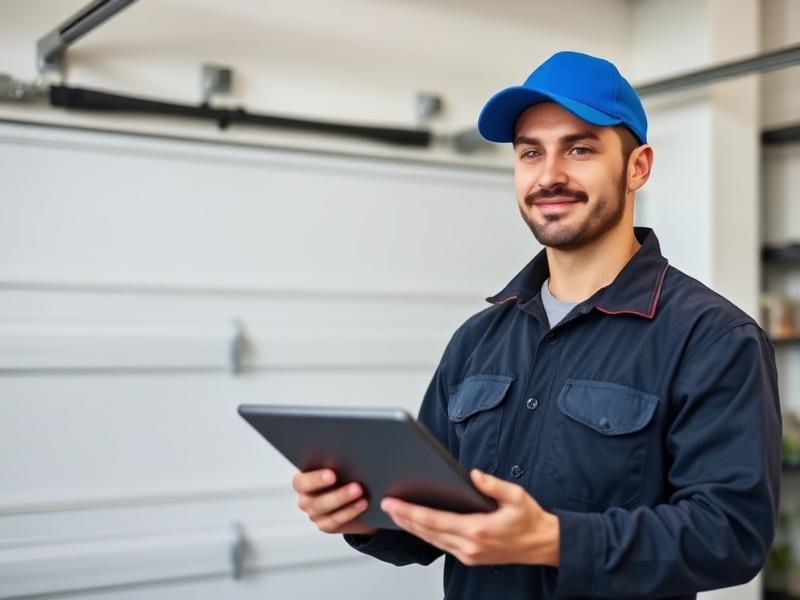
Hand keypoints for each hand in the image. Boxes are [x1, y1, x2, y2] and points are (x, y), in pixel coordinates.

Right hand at [292, 468, 377, 534]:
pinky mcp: (325, 525)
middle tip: (355, 486)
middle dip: (336, 493)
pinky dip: (350, 512)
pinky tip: (363, 504)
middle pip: (313, 499)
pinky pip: (334, 521)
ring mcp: (314, 513)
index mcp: (304, 479)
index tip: (332, 474)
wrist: (359, 496)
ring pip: (325, 510)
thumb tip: (352, 455)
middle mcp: (306, 497)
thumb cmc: (347, 472)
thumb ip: (340, 461)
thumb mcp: (342, 464)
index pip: (301, 481)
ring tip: (361, 492)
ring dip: (344, 501)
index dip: (315, 479)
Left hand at [381, 469, 559, 566]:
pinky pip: (441, 545)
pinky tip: (416, 524)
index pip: (435, 520)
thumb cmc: (530, 519)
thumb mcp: (516, 496)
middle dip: (404, 518)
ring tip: (395, 513)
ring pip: (432, 541)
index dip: (411, 511)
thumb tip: (473, 475)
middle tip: (385, 504)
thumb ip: (493, 485)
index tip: (394, 502)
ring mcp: (469, 555)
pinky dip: (426, 535)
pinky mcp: (470, 558)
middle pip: (427, 532)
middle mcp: (470, 546)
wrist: (544, 545)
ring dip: (411, 527)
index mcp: (478, 530)